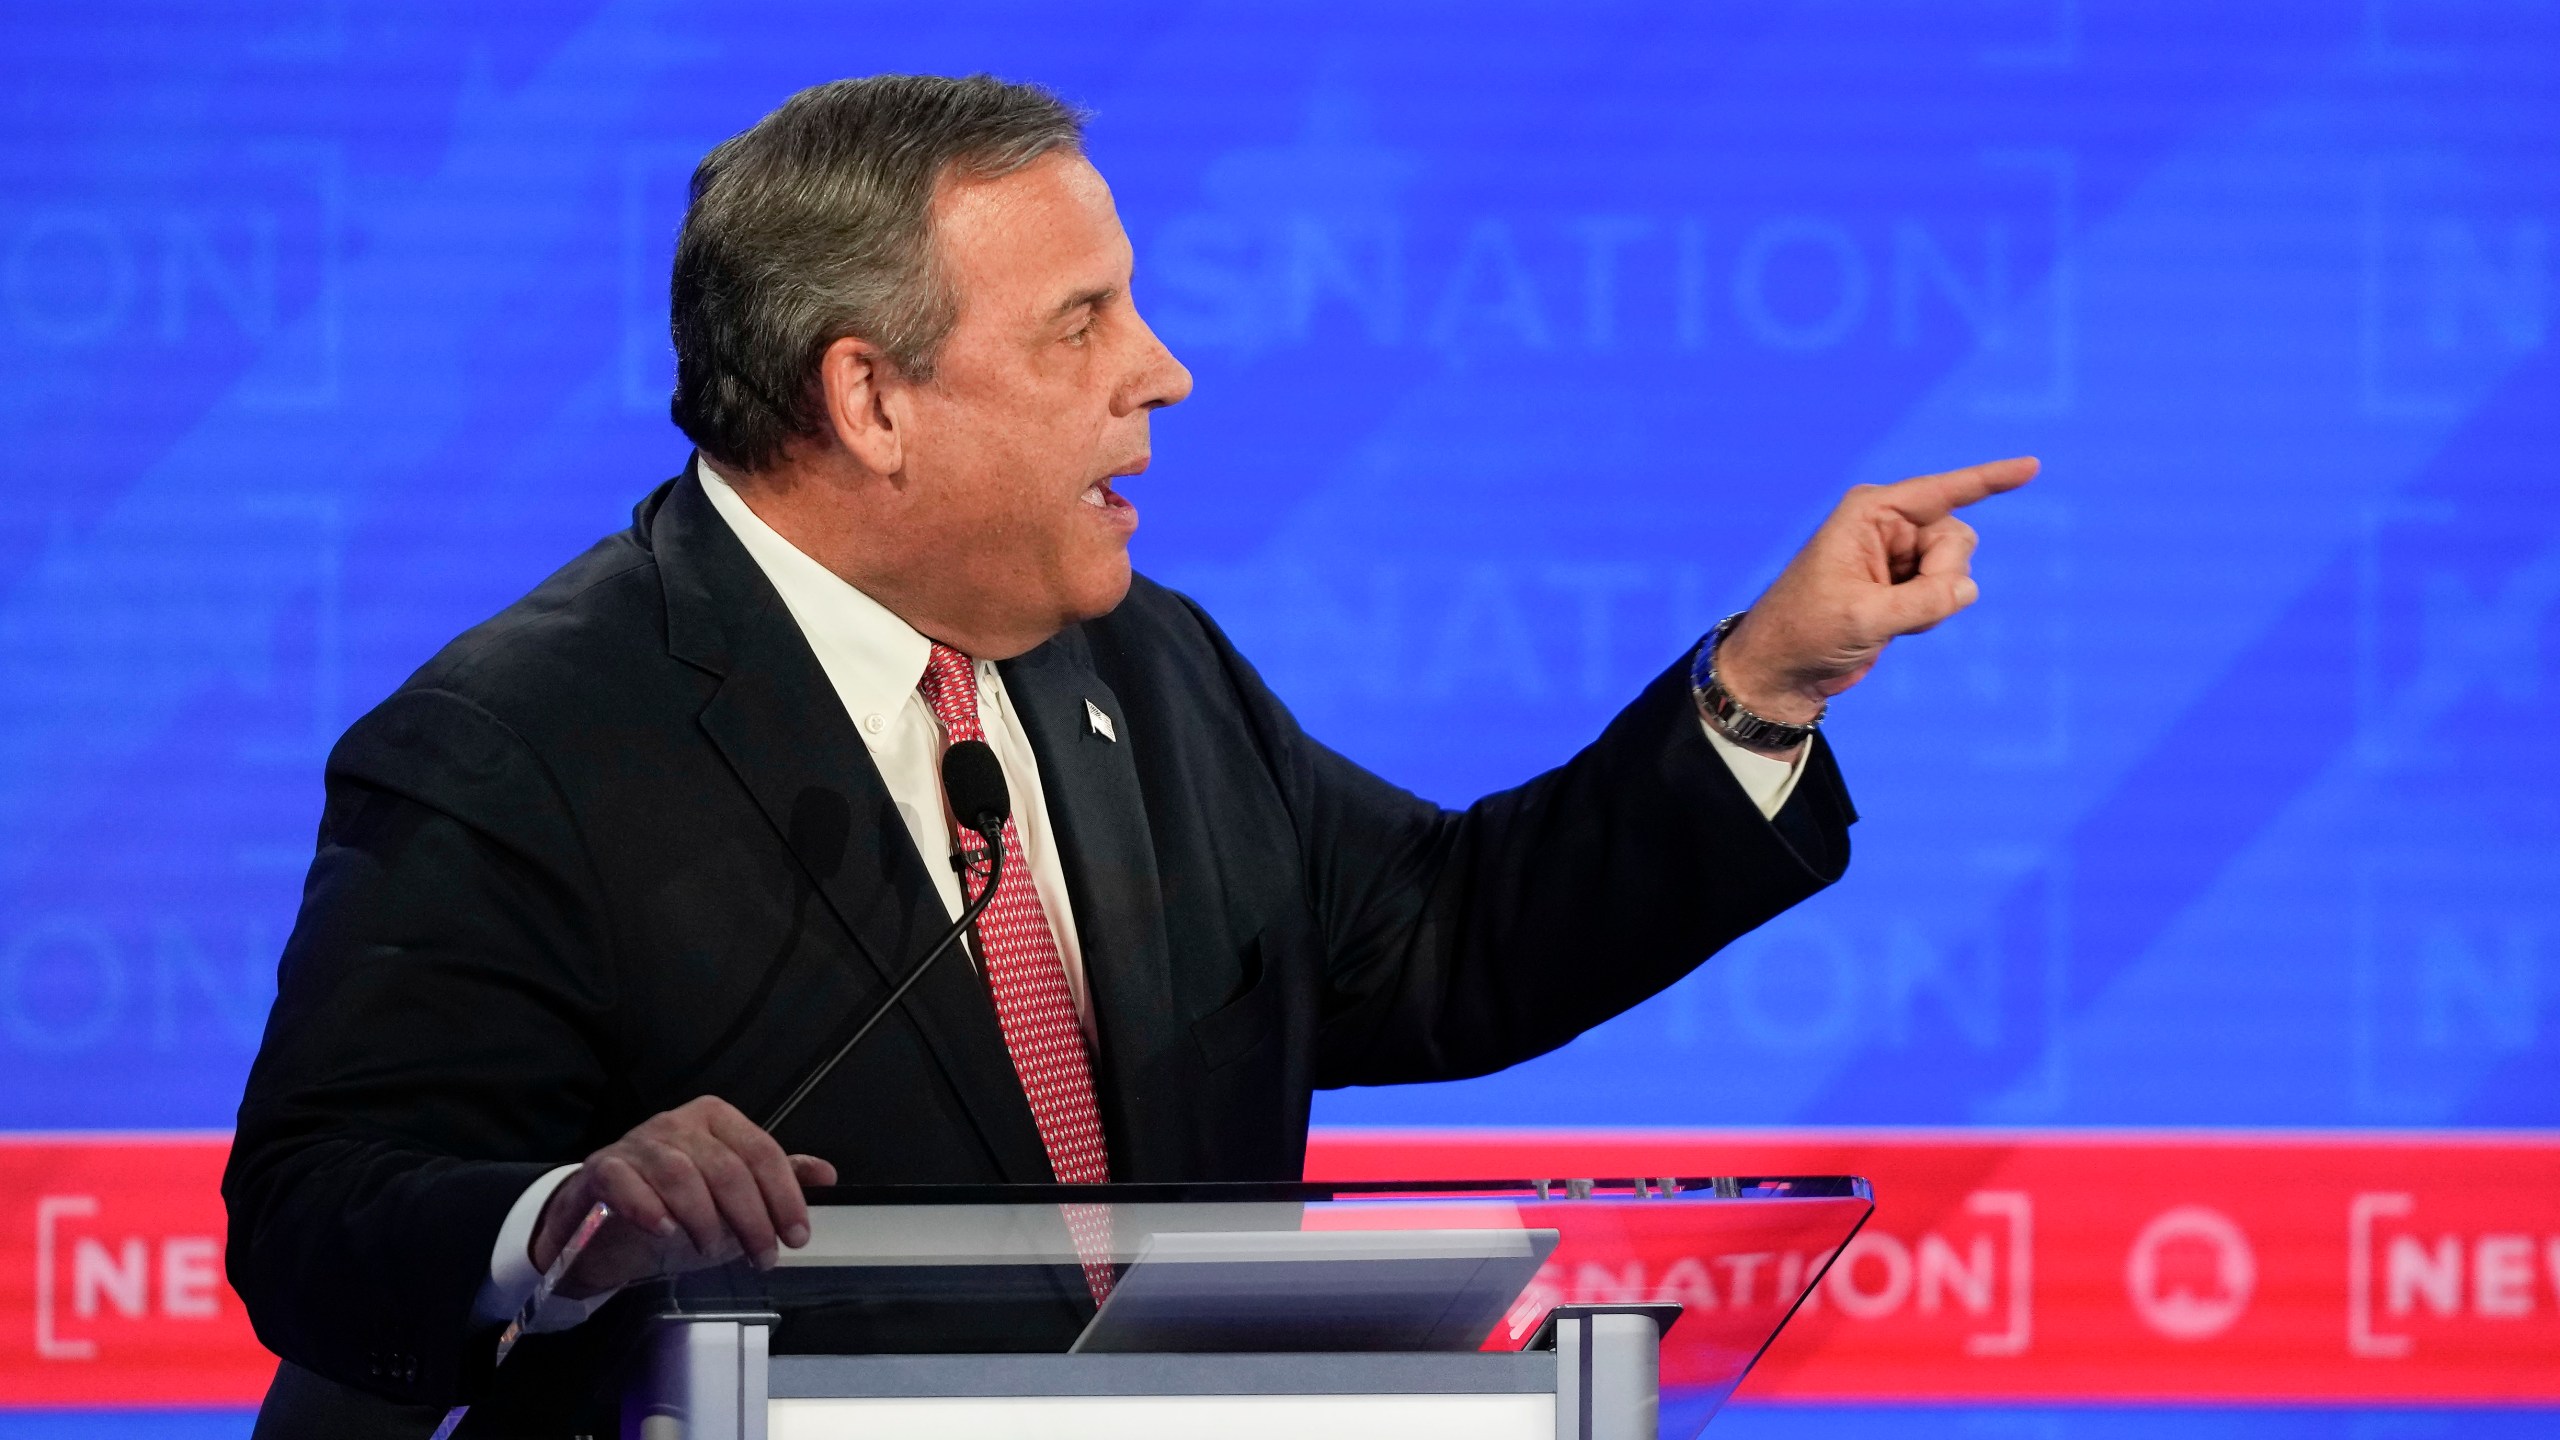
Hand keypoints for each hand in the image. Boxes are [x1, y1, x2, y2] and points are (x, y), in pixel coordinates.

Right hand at [529, 1096, 837, 1298]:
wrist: (607, 1222)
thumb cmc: (679, 1203)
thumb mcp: (734, 1195)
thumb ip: (776, 1180)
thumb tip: (827, 1173)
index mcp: (717, 1119)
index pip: (761, 1153)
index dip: (785, 1197)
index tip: (797, 1237)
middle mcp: (678, 1123)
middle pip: (726, 1168)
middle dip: (752, 1219)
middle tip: (763, 1257)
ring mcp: (638, 1143)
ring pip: (680, 1174)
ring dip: (704, 1219)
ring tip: (712, 1251)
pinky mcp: (603, 1169)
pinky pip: (625, 1182)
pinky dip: (648, 1207)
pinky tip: (666, 1231)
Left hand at [1713, 456, 2038, 732]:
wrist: (1785, 669)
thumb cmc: (1806, 631)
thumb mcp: (1865, 616)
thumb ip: (1924, 600)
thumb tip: (1967, 590)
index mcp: (1871, 511)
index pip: (1942, 490)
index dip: (1990, 478)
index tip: (2032, 466)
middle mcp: (1889, 525)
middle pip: (1959, 539)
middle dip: (1942, 578)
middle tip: (1898, 605)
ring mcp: (1900, 555)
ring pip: (1957, 570)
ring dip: (1935, 602)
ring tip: (1887, 618)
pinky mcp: (1907, 585)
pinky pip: (1949, 594)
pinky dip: (1932, 614)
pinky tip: (1894, 625)